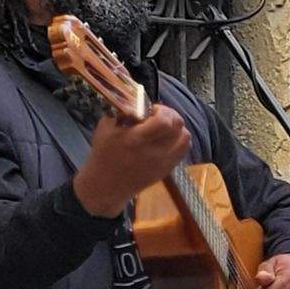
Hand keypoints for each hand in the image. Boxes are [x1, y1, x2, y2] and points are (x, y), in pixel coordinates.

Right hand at [72, 103, 189, 217]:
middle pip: (179, 127)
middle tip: (159, 116)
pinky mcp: (167, 170)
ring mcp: (164, 163)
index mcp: (136, 139)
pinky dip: (178, 141)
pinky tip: (165, 140)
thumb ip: (123, 113)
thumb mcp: (106, 127)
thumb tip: (139, 103)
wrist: (107, 185)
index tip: (152, 110)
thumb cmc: (104, 153)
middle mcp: (154, 152)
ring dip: (178, 129)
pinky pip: (183, 151)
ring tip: (164, 128)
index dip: (163, 110)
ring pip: (186, 139)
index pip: (165, 121)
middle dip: (171, 116)